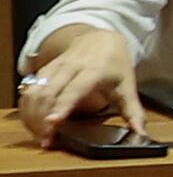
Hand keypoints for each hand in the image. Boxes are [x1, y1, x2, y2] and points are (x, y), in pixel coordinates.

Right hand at [16, 23, 138, 146]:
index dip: (62, 106)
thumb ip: (134, 112)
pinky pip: (29, 88)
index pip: (75, 90)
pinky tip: (30, 121)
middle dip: (42, 117)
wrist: (102, 37)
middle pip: (49, 92)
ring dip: (31, 114)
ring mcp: (55, 67)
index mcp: (94, 70)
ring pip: (35, 90)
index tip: (52, 122)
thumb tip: (141, 134)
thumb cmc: (115, 64)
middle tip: (45, 139)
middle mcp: (71, 67)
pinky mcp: (43, 68)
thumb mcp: (128, 86)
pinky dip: (27, 106)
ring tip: (38, 134)